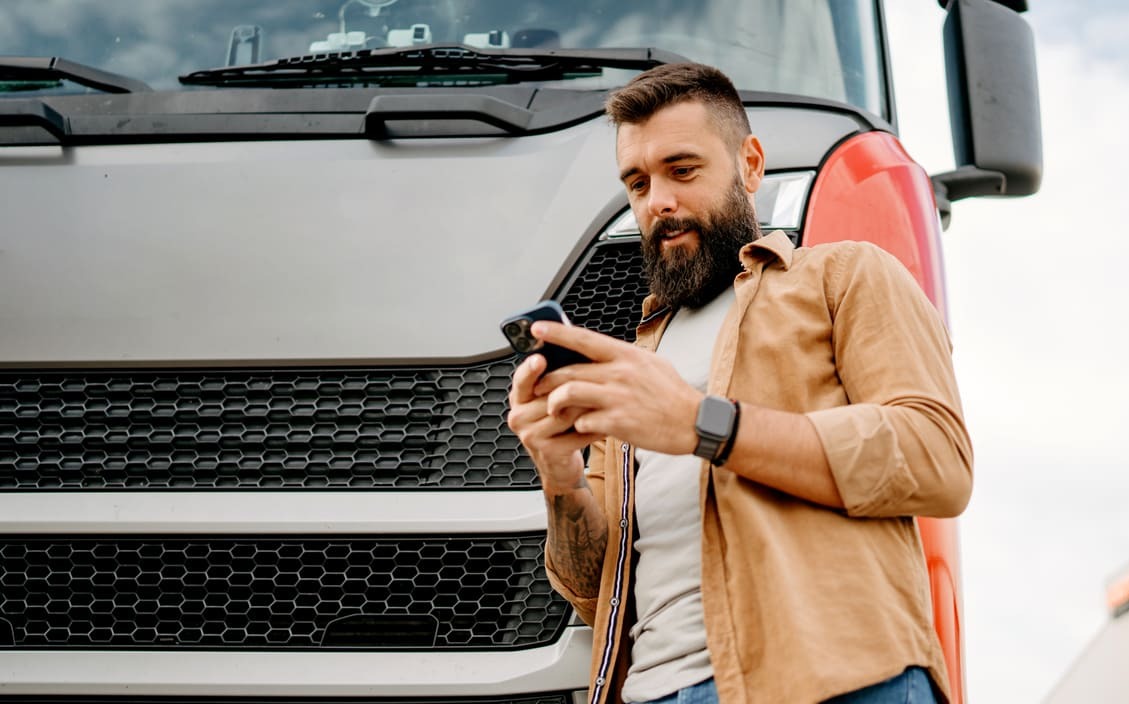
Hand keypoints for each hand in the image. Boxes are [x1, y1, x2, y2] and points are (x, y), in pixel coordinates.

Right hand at [507, 352, 602, 493]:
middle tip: (599, 379)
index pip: (521, 379)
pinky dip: (596, 426)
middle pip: (550, 395)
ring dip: (590, 406)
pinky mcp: (548, 452)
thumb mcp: (549, 398)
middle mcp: (519, 416)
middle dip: (577, 388)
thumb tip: (570, 347)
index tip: (539, 358)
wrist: (558, 463)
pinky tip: (608, 422)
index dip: (530, 369)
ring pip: (566, 413)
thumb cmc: (558, 424)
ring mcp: (531, 435)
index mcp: (519, 397)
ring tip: (607, 399)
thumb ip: (554, 378)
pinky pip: (577, 433)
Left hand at [531, 322, 702, 455]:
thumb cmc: (671, 393)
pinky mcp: (618, 422)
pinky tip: (580, 428)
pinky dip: (577, 425)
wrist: (694, 422)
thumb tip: (599, 351)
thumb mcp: (650, 363)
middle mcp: (620, 373)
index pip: (583, 339)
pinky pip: (583, 421)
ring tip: (553, 410)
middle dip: (545, 378)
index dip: (556, 332)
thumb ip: (623, 357)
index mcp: (626, 355)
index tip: (536, 328)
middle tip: (535, 385)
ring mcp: (618, 397)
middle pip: (569, 370)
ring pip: (570, 393)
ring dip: (555, 402)